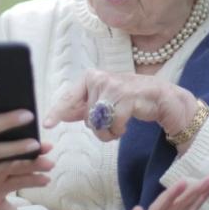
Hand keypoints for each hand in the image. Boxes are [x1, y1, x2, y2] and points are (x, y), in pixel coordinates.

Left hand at [0, 144, 53, 209]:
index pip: (12, 149)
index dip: (27, 147)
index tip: (42, 145)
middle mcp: (1, 170)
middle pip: (22, 164)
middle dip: (37, 162)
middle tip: (50, 162)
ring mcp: (0, 186)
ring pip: (20, 182)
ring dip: (34, 181)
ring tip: (46, 179)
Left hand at [44, 69, 197, 142]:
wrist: (162, 98)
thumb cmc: (131, 99)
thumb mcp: (104, 102)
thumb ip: (84, 106)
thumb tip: (61, 114)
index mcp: (91, 78)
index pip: (69, 97)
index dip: (57, 111)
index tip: (47, 124)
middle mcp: (100, 78)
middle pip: (87, 117)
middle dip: (99, 127)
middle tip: (113, 121)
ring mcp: (113, 86)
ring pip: (99, 123)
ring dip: (109, 131)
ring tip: (120, 123)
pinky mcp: (126, 96)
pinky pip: (114, 125)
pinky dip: (119, 130)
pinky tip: (127, 123)